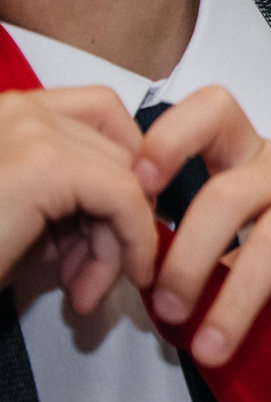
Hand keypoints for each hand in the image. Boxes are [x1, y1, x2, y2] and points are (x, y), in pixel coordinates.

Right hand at [0, 86, 157, 316]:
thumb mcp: (15, 218)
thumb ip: (63, 203)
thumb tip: (120, 215)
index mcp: (9, 113)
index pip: (100, 116)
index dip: (122, 171)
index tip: (112, 228)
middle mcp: (19, 107)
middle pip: (116, 149)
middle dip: (116, 219)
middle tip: (89, 277)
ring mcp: (31, 129)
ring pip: (124, 176)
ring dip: (115, 243)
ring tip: (82, 293)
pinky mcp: (44, 165)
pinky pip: (123, 197)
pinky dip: (128, 243)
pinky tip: (93, 289)